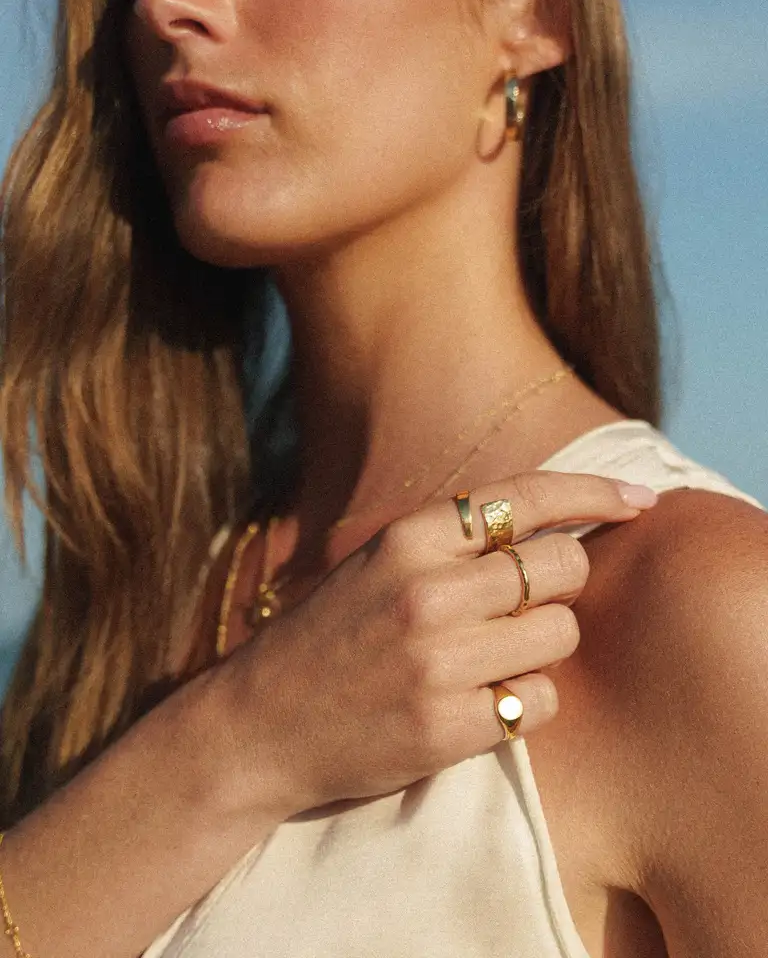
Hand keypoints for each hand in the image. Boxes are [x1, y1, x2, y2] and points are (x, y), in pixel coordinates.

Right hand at [222, 472, 656, 818]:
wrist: (258, 726)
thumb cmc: (326, 639)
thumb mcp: (376, 566)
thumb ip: (452, 544)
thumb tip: (550, 524)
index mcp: (408, 540)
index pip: (525, 496)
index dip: (595, 490)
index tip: (641, 498)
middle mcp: (428, 592)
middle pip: (562, 564)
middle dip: (562, 581)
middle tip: (530, 602)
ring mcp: (439, 662)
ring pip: (561, 632)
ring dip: (544, 644)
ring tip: (495, 656)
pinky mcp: (448, 729)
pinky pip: (541, 701)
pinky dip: (527, 700)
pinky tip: (484, 701)